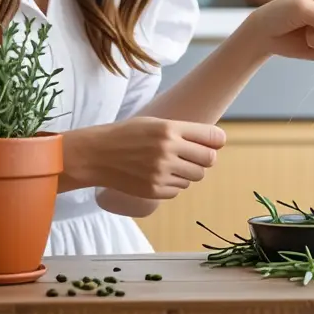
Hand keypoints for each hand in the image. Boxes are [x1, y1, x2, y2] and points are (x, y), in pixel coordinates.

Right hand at [67, 116, 226, 199]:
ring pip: (195, 177)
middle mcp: (168, 150)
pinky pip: (179, 190)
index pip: (213, 137)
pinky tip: (158, 175)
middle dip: (204, 158)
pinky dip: (173, 184)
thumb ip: (182, 131)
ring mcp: (161, 172)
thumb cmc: (127, 135)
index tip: (215, 142)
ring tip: (170, 164)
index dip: (216, 141)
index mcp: (169, 129)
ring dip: (188, 172)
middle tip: (191, 156)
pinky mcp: (154, 190)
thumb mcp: (154, 123)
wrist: (96, 155)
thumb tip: (215, 143)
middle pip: (209, 160)